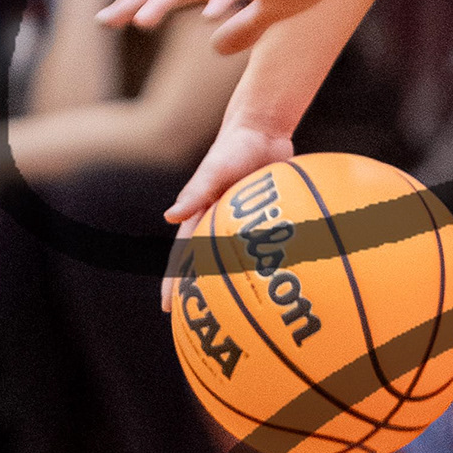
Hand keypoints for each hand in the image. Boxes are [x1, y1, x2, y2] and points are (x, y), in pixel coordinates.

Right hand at [156, 117, 295, 308]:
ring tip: (244, 315)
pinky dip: (271, 266)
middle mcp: (219, 224)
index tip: (168, 310)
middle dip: (202, 294)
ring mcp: (243, 224)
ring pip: (239, 262)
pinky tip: (284, 285)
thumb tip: (169, 217)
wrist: (264, 129)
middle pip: (208, 267)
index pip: (182, 257)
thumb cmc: (233, 147)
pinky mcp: (266, 218)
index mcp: (200, 218)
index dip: (173, 283)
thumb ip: (196, 192)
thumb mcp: (214, 169)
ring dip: (238, 286)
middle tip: (205, 324)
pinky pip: (268, 248)